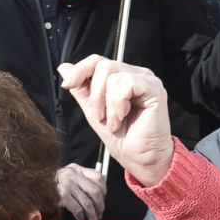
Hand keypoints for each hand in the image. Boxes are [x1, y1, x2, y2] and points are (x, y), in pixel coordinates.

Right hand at [55, 162, 106, 219]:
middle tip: (100, 216)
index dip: (104, 191)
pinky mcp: (62, 197)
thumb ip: (82, 180)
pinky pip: (78, 210)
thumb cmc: (52, 184)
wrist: (34, 185)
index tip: (102, 201)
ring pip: (87, 203)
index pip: (98, 177)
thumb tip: (98, 197)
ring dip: (93, 216)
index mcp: (77, 169)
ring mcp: (68, 186)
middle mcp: (73, 175)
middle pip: (95, 192)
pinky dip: (82, 218)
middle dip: (100, 207)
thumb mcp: (68, 176)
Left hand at [59, 55, 174, 188]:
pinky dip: (119, 102)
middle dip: (95, 95)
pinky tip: (123, 116)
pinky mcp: (154, 88)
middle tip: (100, 116)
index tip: (67, 85)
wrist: (139, 158)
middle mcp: (135, 74)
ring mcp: (146, 79)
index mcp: (122, 77)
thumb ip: (81, 88)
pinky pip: (127, 82)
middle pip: (103, 66)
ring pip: (113, 75)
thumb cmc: (122, 138)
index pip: (97, 61)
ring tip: (115, 121)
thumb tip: (64, 68)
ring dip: (108, 104)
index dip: (80, 70)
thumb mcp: (93, 110)